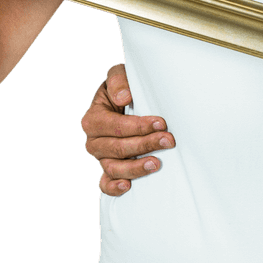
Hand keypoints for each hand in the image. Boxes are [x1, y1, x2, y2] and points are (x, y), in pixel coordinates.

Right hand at [80, 64, 174, 196]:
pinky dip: (113, 187)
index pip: (116, 126)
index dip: (139, 126)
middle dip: (145, 144)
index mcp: (94, 118)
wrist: (126, 98)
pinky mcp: (108, 169)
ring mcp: (100, 157)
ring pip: (113, 168)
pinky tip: (129, 186)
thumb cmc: (125, 87)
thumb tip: (123, 97)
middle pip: (117, 148)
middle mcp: (94, 140)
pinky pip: (105, 184)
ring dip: (135, 168)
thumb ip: (118, 80)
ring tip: (156, 164)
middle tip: (168, 141)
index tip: (161, 123)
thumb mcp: (119, 75)